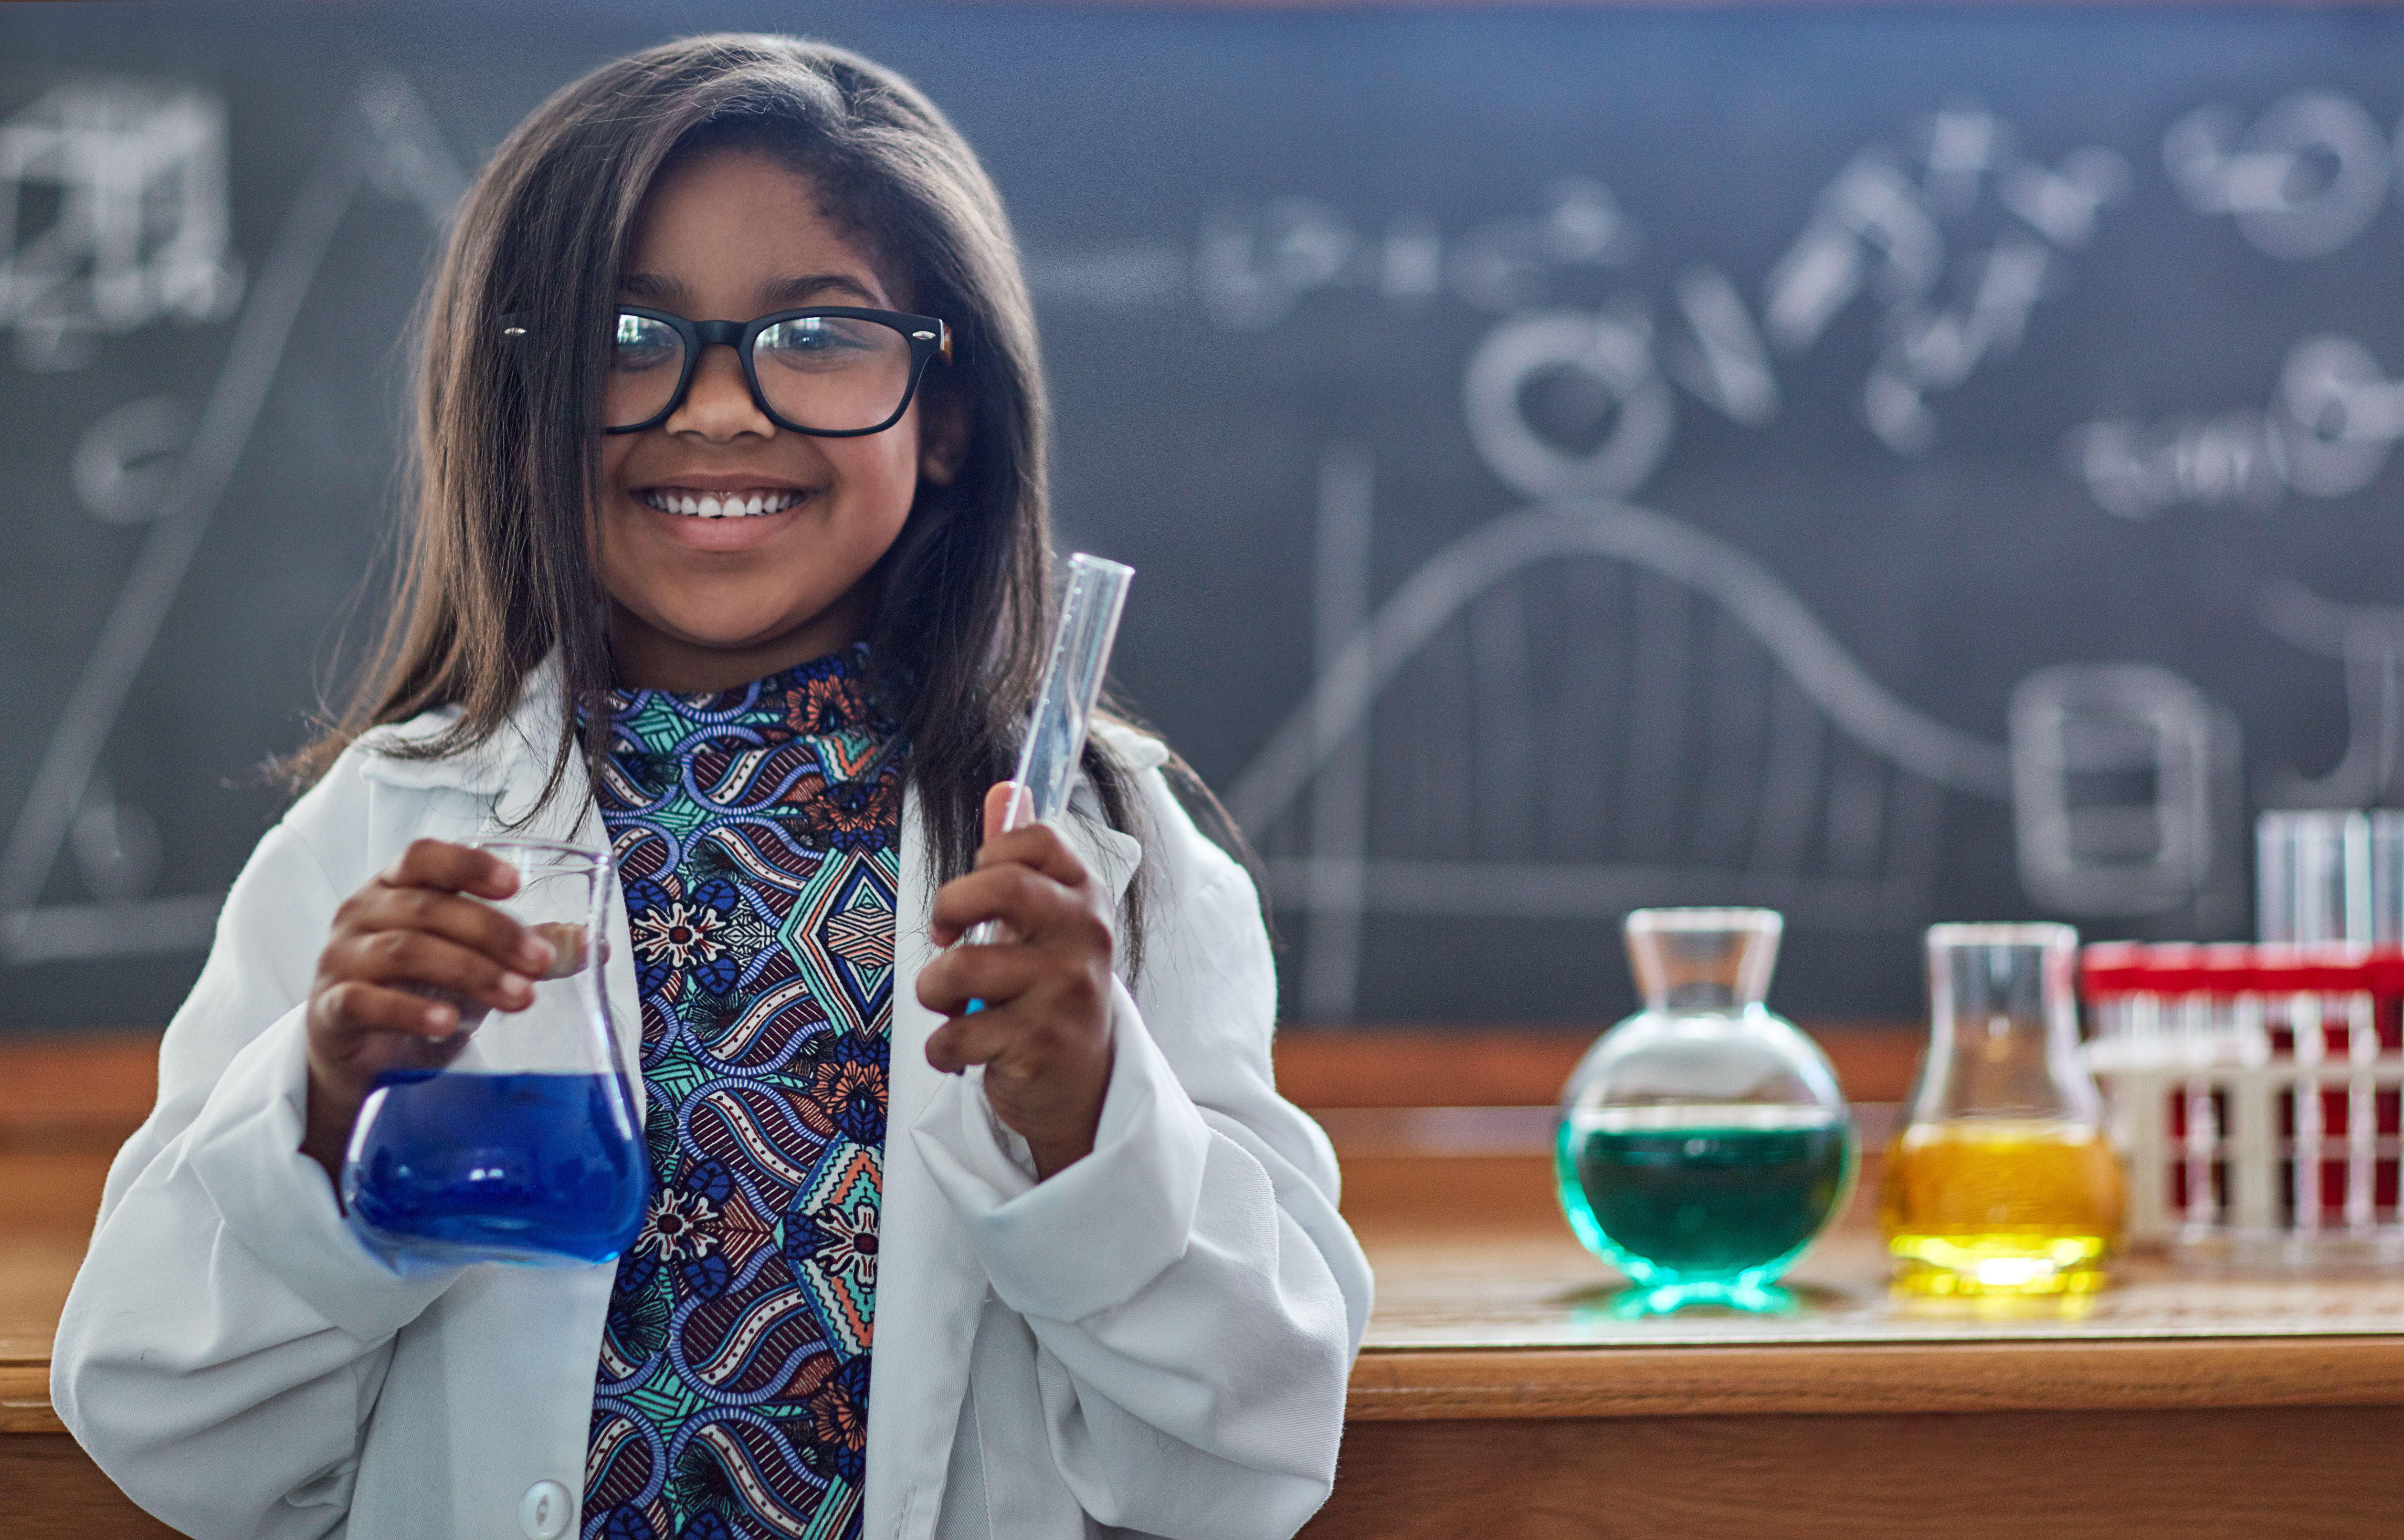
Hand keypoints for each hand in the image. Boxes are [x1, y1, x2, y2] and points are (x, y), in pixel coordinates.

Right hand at [300, 840, 557, 1181]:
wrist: (362, 1061)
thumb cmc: (421, 994)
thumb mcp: (479, 964)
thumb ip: (529, 949)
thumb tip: (594, 946)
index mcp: (396, 889)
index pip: (424, 856)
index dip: (468, 865)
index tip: (515, 885)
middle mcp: (362, 914)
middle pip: (428, 909)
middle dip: (492, 933)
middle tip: (540, 962)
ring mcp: (340, 960)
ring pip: (404, 951)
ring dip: (469, 972)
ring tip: (519, 998)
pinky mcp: (329, 1010)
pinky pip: (364, 1001)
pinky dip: (408, 1010)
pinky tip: (447, 1022)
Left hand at [918, 783, 1115, 1178]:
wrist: (1083, 1089)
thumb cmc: (1049, 995)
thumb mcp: (1042, 924)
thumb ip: (1018, 860)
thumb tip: (1004, 788)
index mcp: (1084, 898)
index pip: (1035, 839)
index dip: (986, 857)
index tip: (974, 888)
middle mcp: (1085, 937)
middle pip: (1002, 888)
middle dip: (950, 908)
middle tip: (946, 936)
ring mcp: (1067, 991)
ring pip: (962, 967)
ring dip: (934, 991)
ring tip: (952, 1005)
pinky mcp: (1042, 1043)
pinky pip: (957, 1033)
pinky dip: (943, 1049)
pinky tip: (964, 1051)